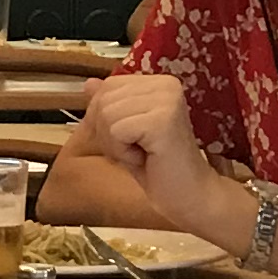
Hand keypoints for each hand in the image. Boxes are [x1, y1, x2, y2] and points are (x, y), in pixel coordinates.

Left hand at [77, 75, 241, 243]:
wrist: (188, 196)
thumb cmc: (158, 166)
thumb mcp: (125, 131)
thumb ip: (110, 104)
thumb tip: (89, 84)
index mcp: (160, 82)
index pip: (107, 87)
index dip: (106, 119)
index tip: (133, 138)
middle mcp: (166, 84)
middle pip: (104, 100)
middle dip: (109, 133)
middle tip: (139, 150)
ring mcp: (167, 100)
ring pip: (107, 115)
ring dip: (117, 145)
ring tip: (143, 154)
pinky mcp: (163, 120)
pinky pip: (116, 131)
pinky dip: (124, 153)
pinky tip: (146, 158)